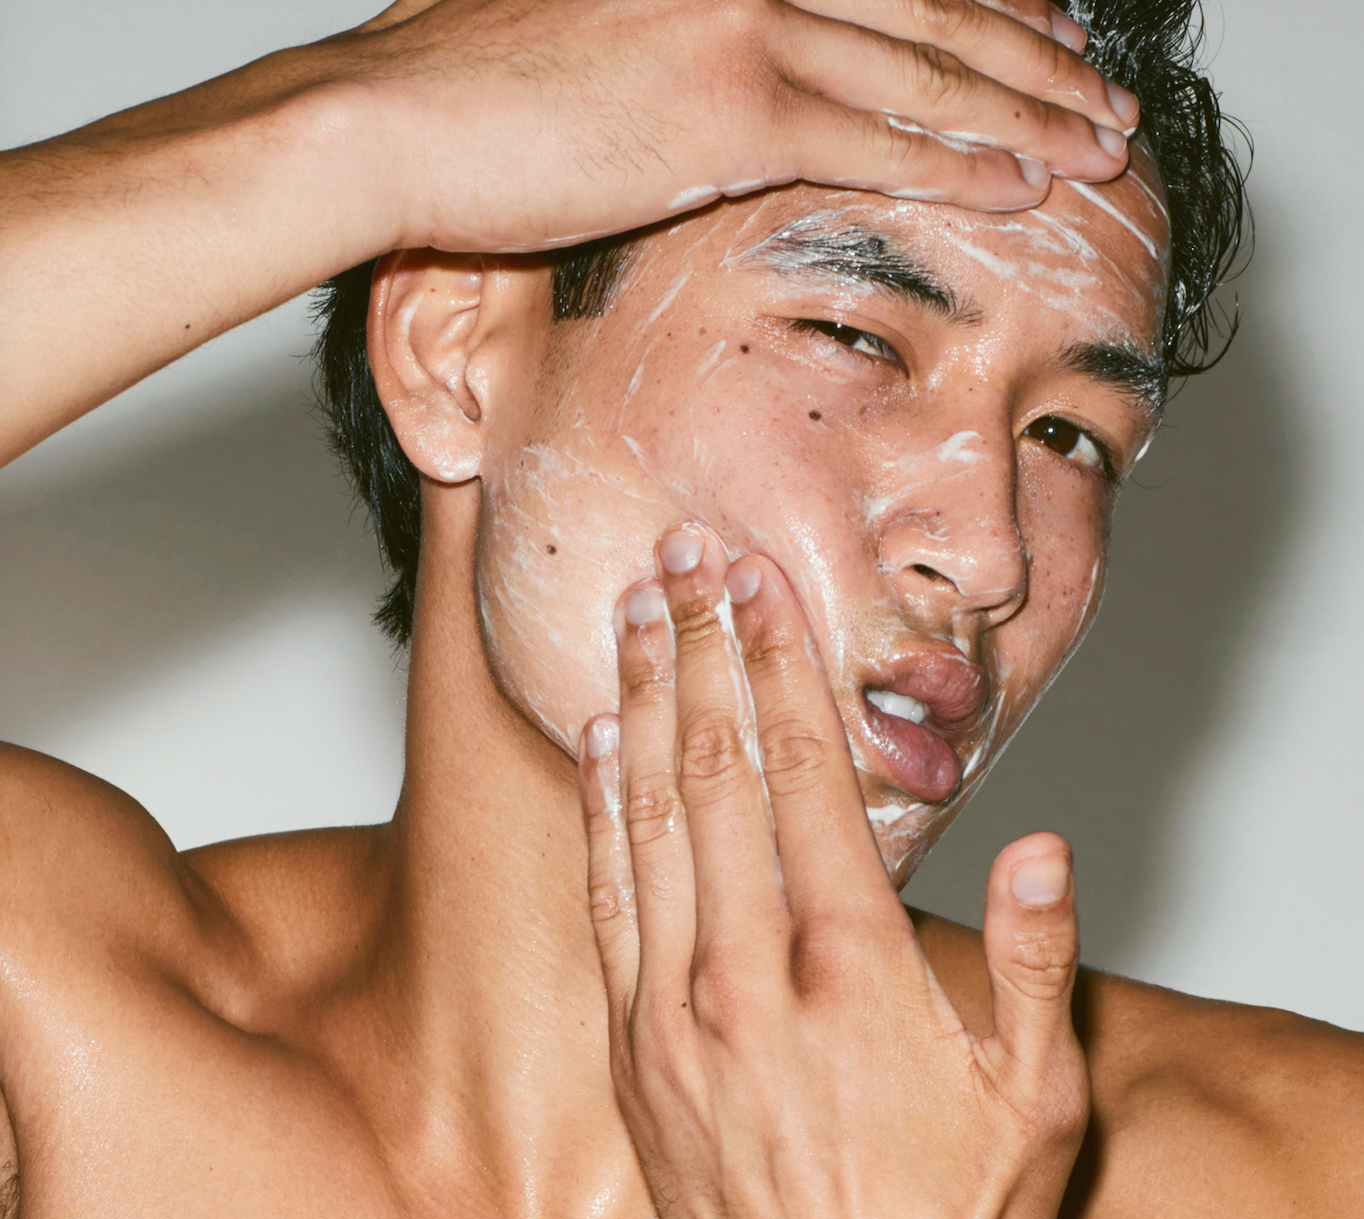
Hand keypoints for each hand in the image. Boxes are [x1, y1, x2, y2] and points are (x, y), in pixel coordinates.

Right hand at [348, 0, 1138, 252]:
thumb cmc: (463, 86)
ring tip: (1096, 150)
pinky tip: (1021, 183)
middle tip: (1101, 99)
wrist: (392, 121)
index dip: (981, 3)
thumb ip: (667, 37)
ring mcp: (744, 18)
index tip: (1045, 36)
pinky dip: (959, 160)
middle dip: (1032, 55)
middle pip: (929, 3)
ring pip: (924, 65)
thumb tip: (698, 76)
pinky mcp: (729, 102)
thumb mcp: (581, 26)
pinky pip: (876, 136)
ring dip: (1026, 110)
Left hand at [577, 524, 1089, 1218]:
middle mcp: (750, 984)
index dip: (774, 670)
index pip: (800, 781)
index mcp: (854, 973)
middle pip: (714, 778)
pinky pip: (609, 914)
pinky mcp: (638, 1068)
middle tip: (681, 558)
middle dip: (698, 654)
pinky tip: (599, 752)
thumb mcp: (1040, 1097)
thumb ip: (1035, 958)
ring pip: (648, 829)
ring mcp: (678, 1025)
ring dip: (641, 712)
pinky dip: (602, 821)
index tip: (755, 587)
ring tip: (630, 616)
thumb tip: (1038, 845)